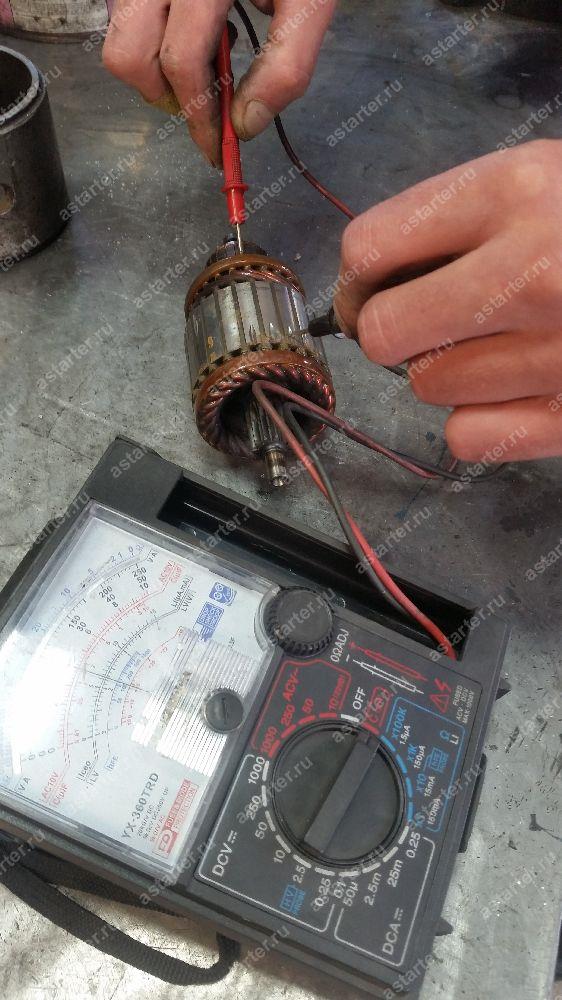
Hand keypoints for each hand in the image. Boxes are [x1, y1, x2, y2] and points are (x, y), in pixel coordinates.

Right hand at [102, 0, 335, 165]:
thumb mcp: (309, 4)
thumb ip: (286, 65)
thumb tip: (246, 125)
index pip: (181, 61)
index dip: (198, 115)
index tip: (215, 146)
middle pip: (129, 56)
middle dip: (166, 95)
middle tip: (206, 100)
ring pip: (119, 38)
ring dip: (155, 67)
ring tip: (206, 56)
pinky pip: (126, 17)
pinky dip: (155, 39)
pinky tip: (197, 29)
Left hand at [334, 140, 561, 462]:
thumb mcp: (545, 177)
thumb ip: (461, 216)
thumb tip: (372, 275)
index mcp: (515, 191)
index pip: (370, 248)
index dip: (356, 276)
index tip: (368, 288)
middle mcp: (529, 273)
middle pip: (382, 332)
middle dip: (391, 331)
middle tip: (423, 324)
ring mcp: (557, 351)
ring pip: (427, 387)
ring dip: (447, 371)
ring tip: (502, 344)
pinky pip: (467, 437)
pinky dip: (477, 420)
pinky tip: (515, 390)